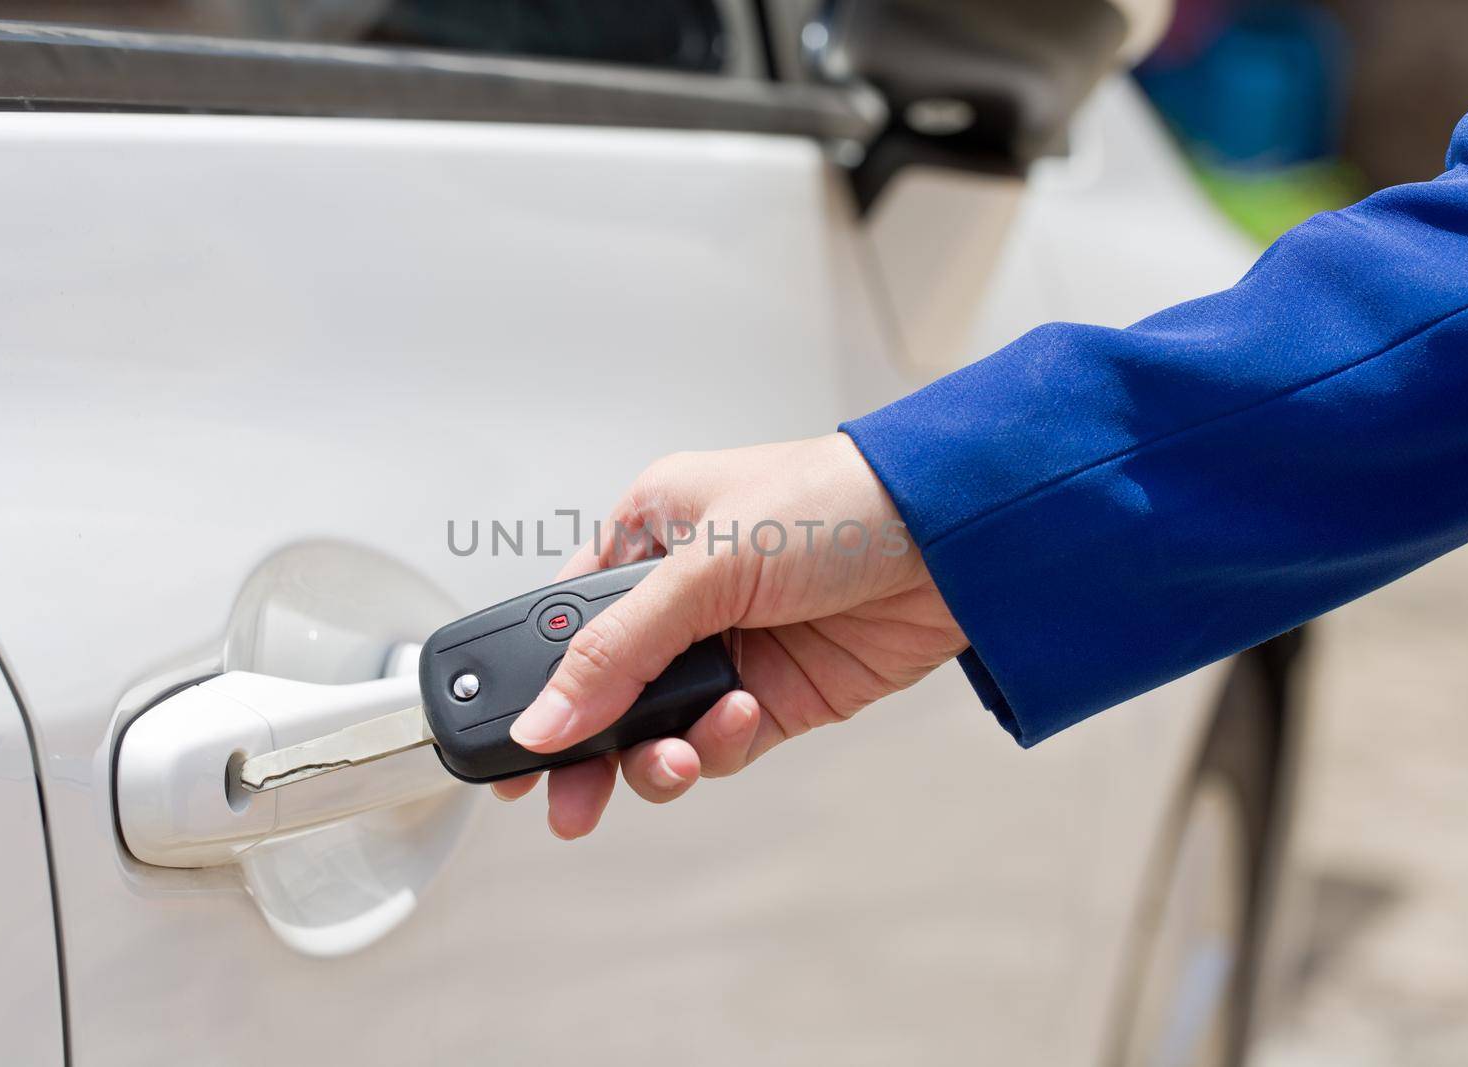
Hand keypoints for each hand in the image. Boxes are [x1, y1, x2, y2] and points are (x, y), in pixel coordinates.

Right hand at [495, 432, 967, 837]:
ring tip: (670, 759)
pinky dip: (715, 747)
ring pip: (656, 730)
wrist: (957, 542)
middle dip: (585, 748)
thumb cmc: (838, 502)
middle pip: (605, 689)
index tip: (511, 746)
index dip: (534, 684)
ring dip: (655, 756)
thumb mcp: (705, 566)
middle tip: (565, 801)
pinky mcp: (775, 697)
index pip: (567, 619)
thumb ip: (618, 651)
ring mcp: (728, 649)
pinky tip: (738, 720)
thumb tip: (545, 719)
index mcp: (649, 534)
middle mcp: (682, 595)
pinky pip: (717, 744)